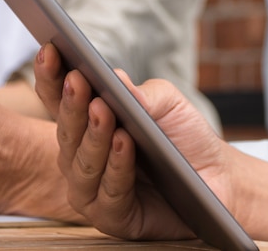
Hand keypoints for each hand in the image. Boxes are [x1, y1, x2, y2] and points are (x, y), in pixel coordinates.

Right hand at [34, 42, 233, 239]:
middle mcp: (78, 155)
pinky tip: (124, 143)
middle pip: (65, 130)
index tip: (50, 49)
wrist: (218, 178)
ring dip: (92, 135)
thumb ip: (141, 92)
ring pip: (81, 162)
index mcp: (83, 123)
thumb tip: (115, 79)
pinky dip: (116, 166)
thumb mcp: (166, 103)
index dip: (49, 75)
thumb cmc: (182, 135)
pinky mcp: (110, 217)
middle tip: (77, 79)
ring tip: (103, 110)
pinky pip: (108, 192)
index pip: (56, 99)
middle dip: (70, 103)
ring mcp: (90, 188)